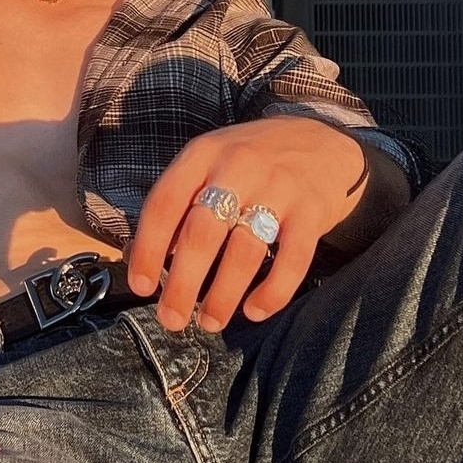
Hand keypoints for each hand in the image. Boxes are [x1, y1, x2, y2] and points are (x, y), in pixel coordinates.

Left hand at [125, 117, 366, 332]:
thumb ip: (179, 202)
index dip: (148, 248)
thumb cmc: (252, 159)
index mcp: (203, 154)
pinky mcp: (311, 210)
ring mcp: (277, 187)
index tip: (141, 286)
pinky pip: (291, 260)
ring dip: (222, 295)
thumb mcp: (210, 162)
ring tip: (210, 322)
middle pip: (201, 233)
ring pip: (243, 251)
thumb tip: (140, 256)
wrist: (321, 141)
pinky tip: (254, 310)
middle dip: (182, 284)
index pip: (165, 203)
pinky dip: (272, 292)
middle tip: (171, 320)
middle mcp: (237, 166)